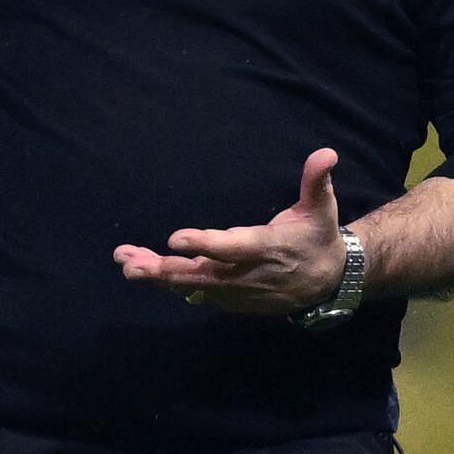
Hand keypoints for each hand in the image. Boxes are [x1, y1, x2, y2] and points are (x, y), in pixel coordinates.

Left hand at [118, 146, 347, 314]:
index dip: (204, 244)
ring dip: (158, 275)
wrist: (328, 282)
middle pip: (202, 275)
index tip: (174, 238)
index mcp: (267, 247)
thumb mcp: (322, 207)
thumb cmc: (318, 235)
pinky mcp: (231, 301)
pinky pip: (195, 293)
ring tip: (125, 262)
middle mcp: (248, 274)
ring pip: (192, 285)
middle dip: (165, 270)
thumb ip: (316, 181)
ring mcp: (237, 292)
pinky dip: (168, 283)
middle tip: (131, 265)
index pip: (232, 248)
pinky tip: (142, 269)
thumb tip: (325, 153)